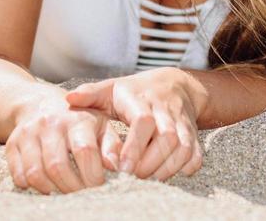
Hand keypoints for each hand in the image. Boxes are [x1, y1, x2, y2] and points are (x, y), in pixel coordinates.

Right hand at [5, 95, 122, 194]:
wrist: (40, 103)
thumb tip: (115, 167)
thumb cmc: (78, 120)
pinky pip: (18, 173)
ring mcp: (28, 133)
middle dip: (71, 188)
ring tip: (63, 191)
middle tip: (80, 195)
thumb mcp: (101, 125)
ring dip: (51, 190)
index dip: (92, 175)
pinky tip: (45, 184)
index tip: (98, 187)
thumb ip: (112, 145)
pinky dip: (31, 185)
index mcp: (76, 119)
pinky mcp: (13, 143)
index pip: (85, 151)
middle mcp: (50, 123)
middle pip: (57, 166)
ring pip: (36, 172)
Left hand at [65, 69, 203, 181]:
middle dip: (151, 162)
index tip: (123, 167)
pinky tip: (168, 174)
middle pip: (167, 138)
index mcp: (141, 99)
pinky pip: (196, 154)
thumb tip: (69, 99)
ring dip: (167, 168)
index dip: (135, 145)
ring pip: (183, 147)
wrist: (174, 85)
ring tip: (147, 180)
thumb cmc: (135, 91)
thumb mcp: (111, 88)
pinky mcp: (193, 135)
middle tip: (133, 177)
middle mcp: (165, 110)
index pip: (144, 121)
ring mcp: (182, 123)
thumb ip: (90, 94)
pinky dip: (186, 168)